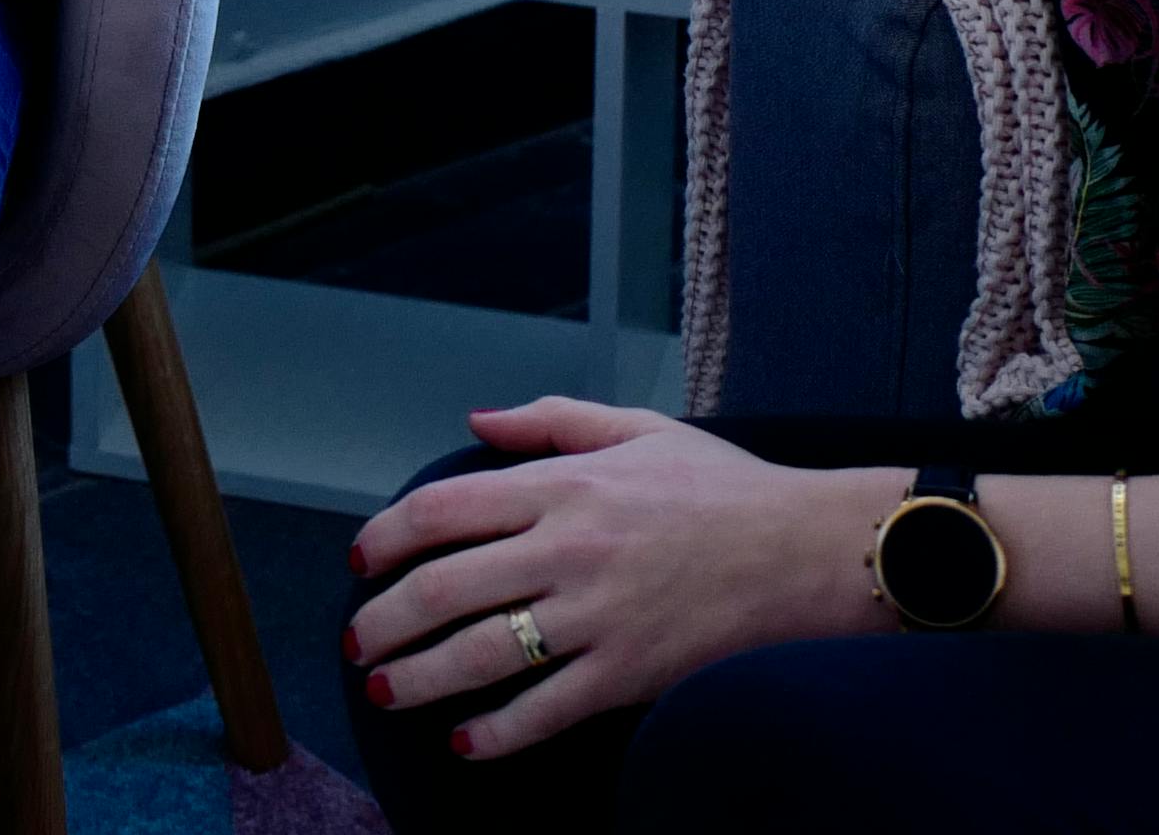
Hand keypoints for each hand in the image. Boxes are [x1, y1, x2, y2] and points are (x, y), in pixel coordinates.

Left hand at [343, 403, 867, 761]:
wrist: (803, 550)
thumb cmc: (720, 487)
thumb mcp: (635, 428)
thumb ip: (549, 419)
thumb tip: (475, 420)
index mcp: (563, 486)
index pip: (441, 510)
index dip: (385, 538)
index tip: (360, 560)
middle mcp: (567, 549)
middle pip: (444, 588)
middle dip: (383, 620)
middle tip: (356, 640)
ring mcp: (596, 616)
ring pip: (481, 654)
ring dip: (417, 678)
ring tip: (383, 689)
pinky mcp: (627, 673)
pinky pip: (544, 710)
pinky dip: (496, 732)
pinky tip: (464, 740)